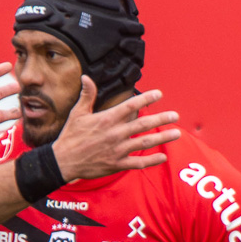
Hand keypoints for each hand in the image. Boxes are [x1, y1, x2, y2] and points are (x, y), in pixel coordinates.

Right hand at [48, 80, 180, 180]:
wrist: (63, 161)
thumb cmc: (70, 136)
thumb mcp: (77, 113)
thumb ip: (86, 95)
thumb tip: (86, 77)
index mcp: (107, 119)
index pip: (130, 106)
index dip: (146, 99)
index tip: (159, 94)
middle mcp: (115, 134)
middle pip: (143, 124)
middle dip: (161, 119)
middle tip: (175, 115)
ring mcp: (117, 150)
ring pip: (144, 142)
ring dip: (162, 138)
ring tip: (177, 133)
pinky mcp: (116, 164)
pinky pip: (137, 163)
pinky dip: (151, 160)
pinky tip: (163, 156)